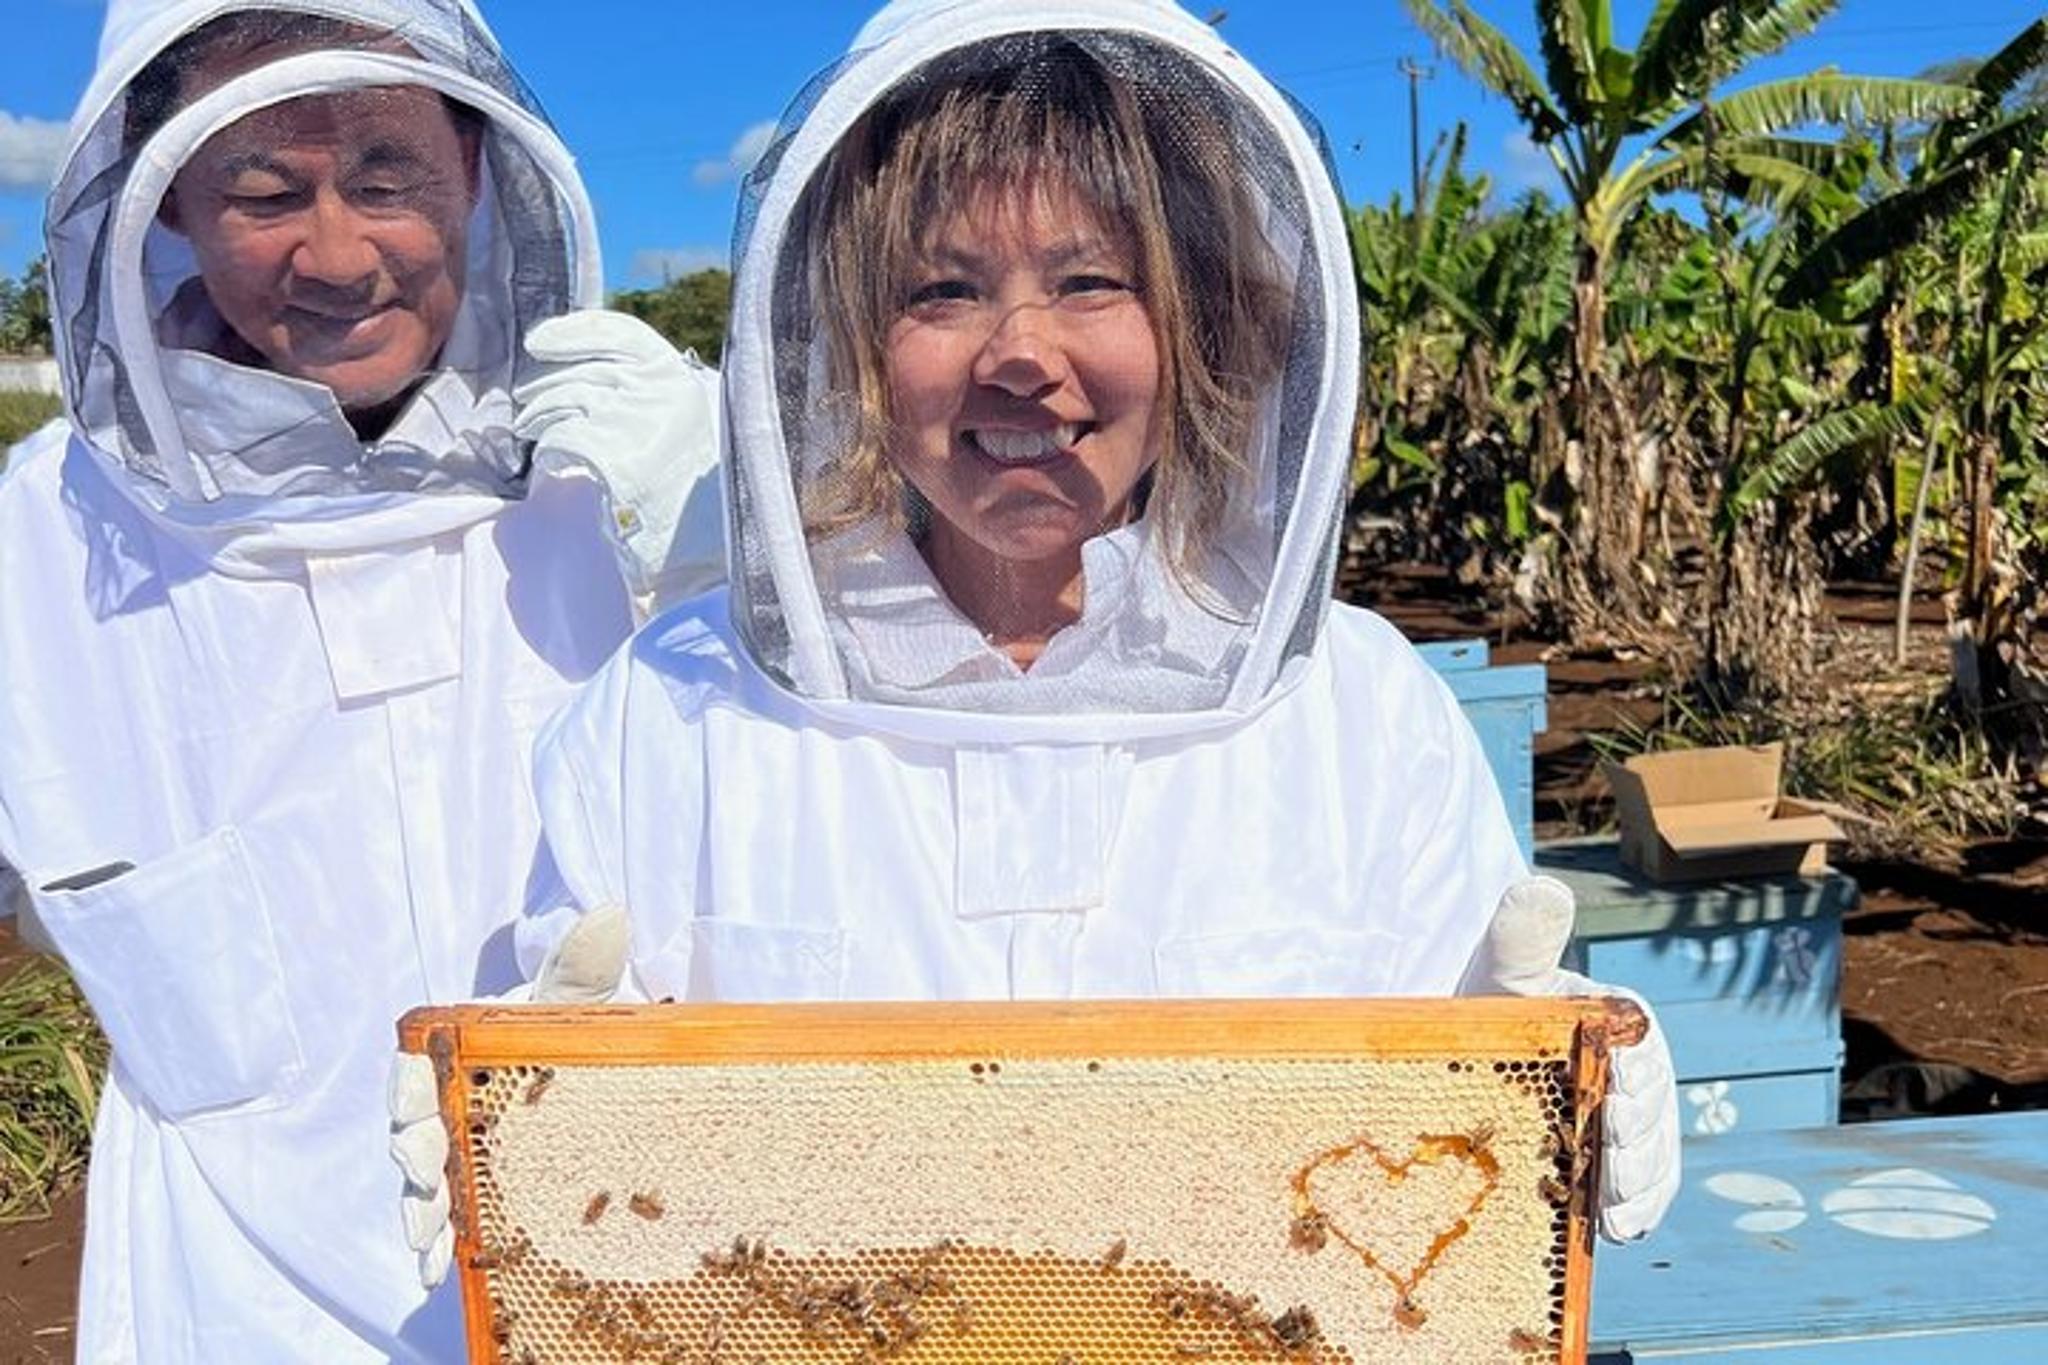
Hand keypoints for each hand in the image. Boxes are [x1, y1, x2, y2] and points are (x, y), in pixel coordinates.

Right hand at [388, 905, 630, 1287]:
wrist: (591, 1073)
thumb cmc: (566, 1031)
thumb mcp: (576, 1000)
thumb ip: (582, 964)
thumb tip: (611, 914)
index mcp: (454, 1055)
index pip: (414, 1067)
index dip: (408, 1084)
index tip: (415, 1098)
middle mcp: (445, 1107)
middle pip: (412, 1131)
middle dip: (413, 1153)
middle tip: (426, 1173)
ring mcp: (457, 1155)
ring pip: (422, 1184)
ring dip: (419, 1212)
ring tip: (428, 1238)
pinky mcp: (476, 1193)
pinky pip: (449, 1220)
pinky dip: (439, 1246)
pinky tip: (441, 1272)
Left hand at [515, 311, 724, 607]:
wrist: (696, 548)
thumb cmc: (684, 490)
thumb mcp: (678, 423)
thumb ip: (644, 391)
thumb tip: (586, 367)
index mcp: (678, 378)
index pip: (621, 334)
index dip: (574, 332)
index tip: (540, 341)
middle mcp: (660, 392)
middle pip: (584, 369)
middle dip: (544, 383)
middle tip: (525, 398)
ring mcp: (636, 422)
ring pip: (566, 400)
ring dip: (538, 414)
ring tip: (529, 429)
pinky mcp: (613, 456)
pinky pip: (562, 439)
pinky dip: (549, 449)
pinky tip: (548, 462)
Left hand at [1459, 876, 1680, 1242]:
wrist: (1462, 1053)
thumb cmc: (1490, 1004)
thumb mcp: (1500, 968)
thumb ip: (1522, 932)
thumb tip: (1543, 885)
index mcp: (1619, 1020)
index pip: (1643, 1049)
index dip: (1637, 1078)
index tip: (1619, 1101)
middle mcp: (1633, 1071)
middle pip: (1651, 1110)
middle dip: (1640, 1142)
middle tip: (1614, 1164)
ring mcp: (1625, 1120)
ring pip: (1651, 1156)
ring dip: (1639, 1185)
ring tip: (1614, 1211)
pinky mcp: (1611, 1162)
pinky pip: (1638, 1189)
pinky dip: (1634, 1210)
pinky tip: (1616, 1230)